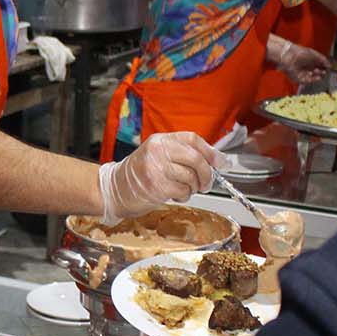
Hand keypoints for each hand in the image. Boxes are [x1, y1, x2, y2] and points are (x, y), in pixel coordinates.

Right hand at [98, 132, 218, 218]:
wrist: (116, 189)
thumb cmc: (140, 174)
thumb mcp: (158, 156)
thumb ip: (183, 155)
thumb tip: (217, 161)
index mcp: (160, 140)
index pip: (192, 139)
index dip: (210, 151)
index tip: (220, 162)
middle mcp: (158, 151)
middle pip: (196, 159)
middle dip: (207, 174)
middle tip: (206, 183)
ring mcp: (156, 168)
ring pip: (191, 177)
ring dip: (193, 187)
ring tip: (184, 189)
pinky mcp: (157, 186)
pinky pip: (183, 191)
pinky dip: (185, 196)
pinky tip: (176, 195)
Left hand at [271, 39, 329, 85]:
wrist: (289, 56)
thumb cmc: (300, 52)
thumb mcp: (314, 54)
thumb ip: (323, 60)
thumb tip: (330, 65)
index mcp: (310, 61)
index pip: (320, 67)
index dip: (325, 68)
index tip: (329, 68)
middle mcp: (307, 68)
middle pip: (317, 73)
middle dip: (322, 72)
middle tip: (324, 71)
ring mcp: (303, 74)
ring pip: (313, 78)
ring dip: (318, 76)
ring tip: (319, 72)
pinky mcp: (298, 78)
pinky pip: (307, 81)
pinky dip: (312, 80)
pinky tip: (316, 76)